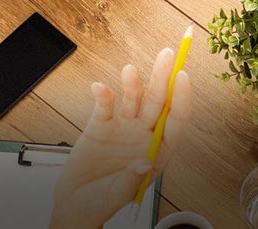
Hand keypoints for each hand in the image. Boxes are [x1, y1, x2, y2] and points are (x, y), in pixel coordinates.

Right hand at [51, 49, 192, 228]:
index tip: (182, 77)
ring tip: (130, 70)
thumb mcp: (118, 196)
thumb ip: (131, 179)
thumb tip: (144, 162)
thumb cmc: (102, 202)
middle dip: (163, 77)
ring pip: (133, 98)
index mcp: (157, 151)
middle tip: (168, 54)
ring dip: (133, 83)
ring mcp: (122, 128)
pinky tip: (99, 88)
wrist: (75, 203)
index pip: (175, 121)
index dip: (181, 99)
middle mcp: (143, 135)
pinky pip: (104, 105)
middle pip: (157, 101)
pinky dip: (102, 95)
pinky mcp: (99, 125)